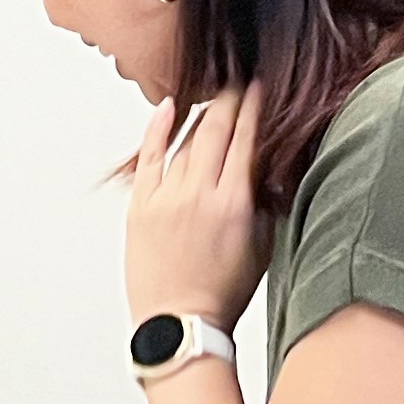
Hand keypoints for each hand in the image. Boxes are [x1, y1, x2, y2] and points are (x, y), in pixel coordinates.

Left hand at [124, 83, 271, 328]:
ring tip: (214, 98)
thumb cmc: (222, 293)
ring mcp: (166, 198)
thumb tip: (264, 168)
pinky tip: (168, 107)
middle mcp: (199, 193)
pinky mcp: (140, 206)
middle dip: (230, 100)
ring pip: (186, 141)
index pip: (247, 139)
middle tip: (239, 82)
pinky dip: (157, 129)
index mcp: (235, 203)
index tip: (260, 87)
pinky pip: (149, 157)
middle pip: (217, 130)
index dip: (254, 107)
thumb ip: (263, 203)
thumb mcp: (262, 246)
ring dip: (202, 114)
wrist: (179, 322)